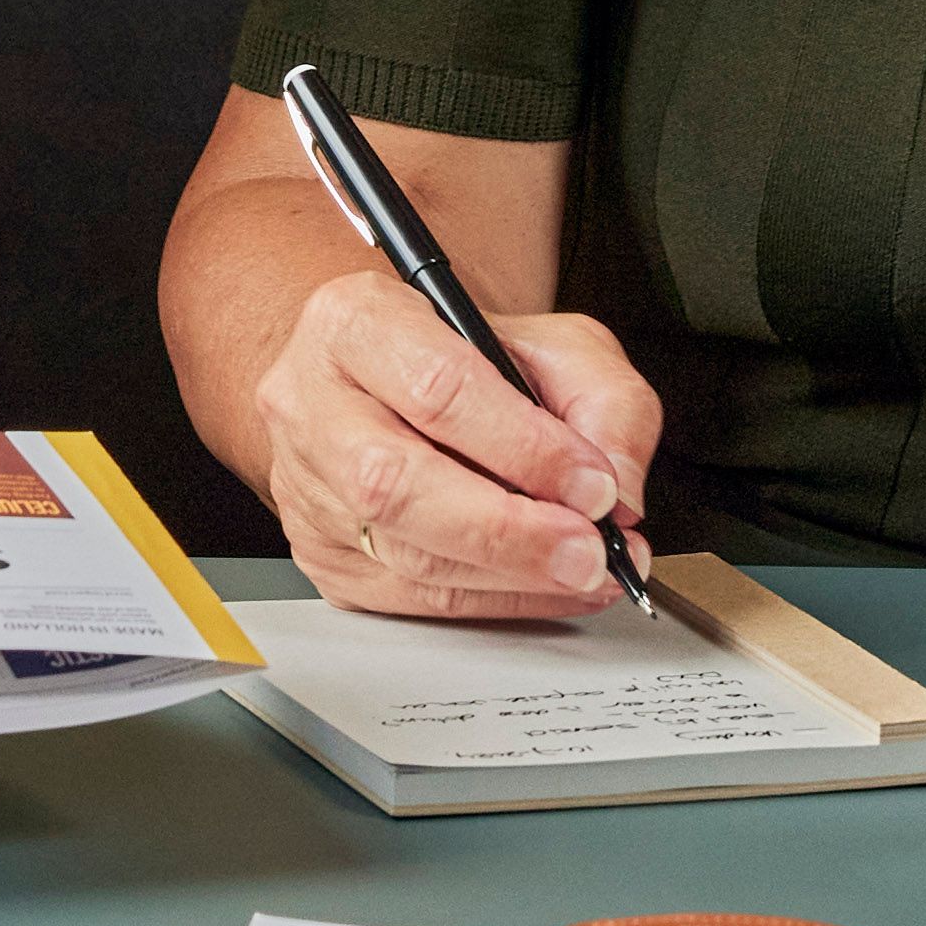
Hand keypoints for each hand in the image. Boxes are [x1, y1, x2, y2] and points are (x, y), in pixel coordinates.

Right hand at [259, 271, 678, 622]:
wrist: (394, 383)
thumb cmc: (464, 358)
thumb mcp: (552, 342)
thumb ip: (605, 399)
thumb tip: (618, 486)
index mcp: (355, 323)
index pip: (437, 389)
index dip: (524, 446)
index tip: (593, 484)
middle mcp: (311, 404)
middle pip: (396, 484)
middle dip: (510, 530)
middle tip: (589, 549)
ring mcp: (307, 487)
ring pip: (406, 554)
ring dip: (514, 576)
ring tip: (587, 570)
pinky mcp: (322, 555)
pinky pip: (413, 598)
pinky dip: (496, 601)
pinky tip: (547, 586)